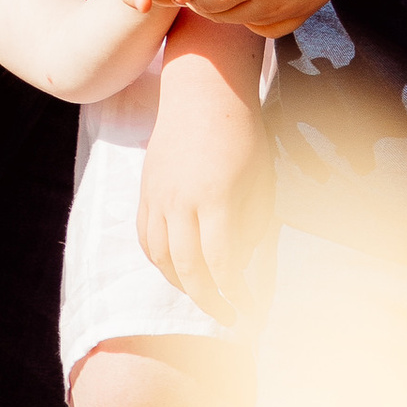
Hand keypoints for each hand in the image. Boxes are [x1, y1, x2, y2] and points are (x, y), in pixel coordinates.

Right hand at [137, 44, 273, 322]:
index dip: (234, 293)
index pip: (220, 263)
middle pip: (187, 268)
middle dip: (209, 300)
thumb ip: (252, 225)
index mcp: (216, 198)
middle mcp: (180, 200)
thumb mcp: (261, 179)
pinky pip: (146, 237)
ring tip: (204, 294)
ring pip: (161, 257)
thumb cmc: (243, 134)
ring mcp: (157, 195)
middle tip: (228, 316)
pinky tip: (178, 267)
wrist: (202, 89)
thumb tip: (242, 265)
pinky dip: (160, 261)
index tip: (249, 308)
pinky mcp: (145, 189)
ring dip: (182, 284)